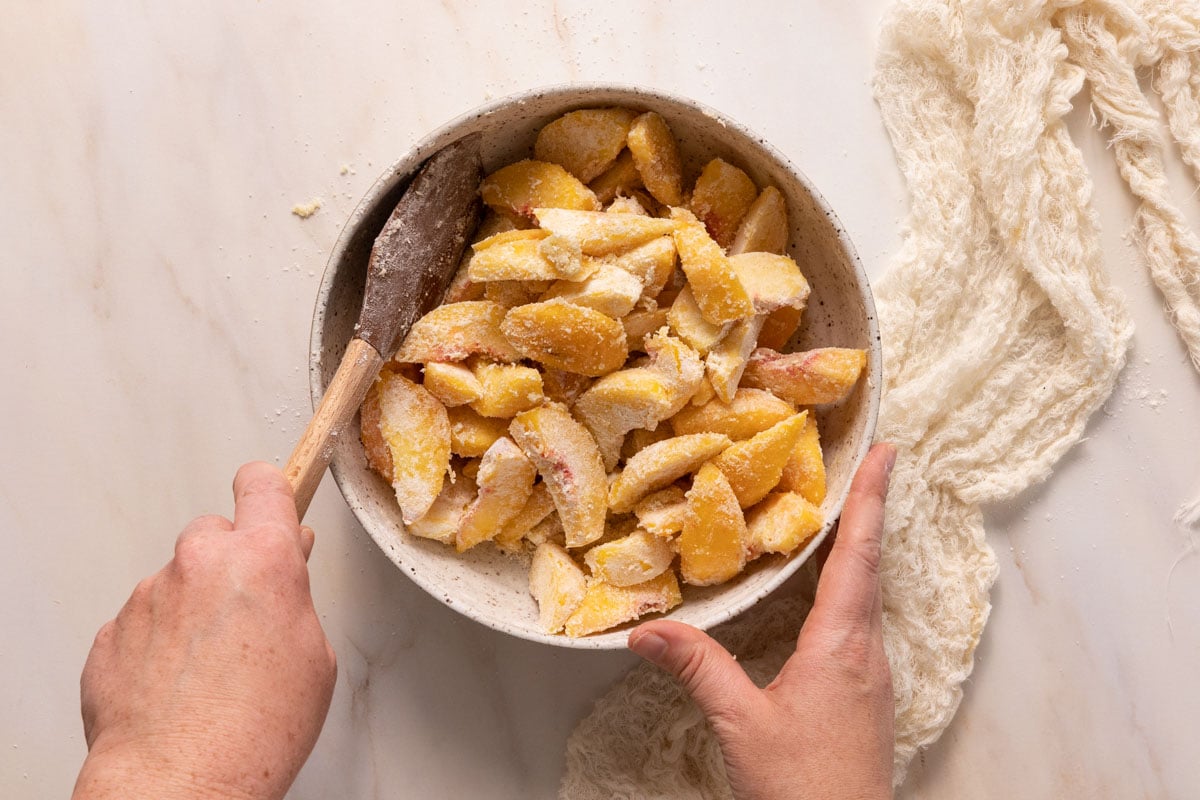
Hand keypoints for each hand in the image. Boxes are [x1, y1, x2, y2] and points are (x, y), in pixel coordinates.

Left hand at [74, 462, 336, 799]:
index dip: (269, 493)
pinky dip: (158, 644)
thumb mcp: (316, 656)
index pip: (262, 485)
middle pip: (215, 533)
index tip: (269, 501)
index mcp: (260, 560)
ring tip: (212, 669)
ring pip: (176, 580)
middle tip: (246, 614)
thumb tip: (282, 580)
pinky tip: (178, 686)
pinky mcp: (112, 632)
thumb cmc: (253, 729)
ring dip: (192, 608)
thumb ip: (294, 599)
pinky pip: (142, 622)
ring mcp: (149, 597)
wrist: (180, 780)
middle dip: (230, 563)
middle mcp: (199, 564)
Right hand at [629, 443, 895, 799]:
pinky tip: (831, 594)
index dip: (871, 500)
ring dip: (861, 549)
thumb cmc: (802, 790)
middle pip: (870, 566)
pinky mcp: (867, 698)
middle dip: (868, 512)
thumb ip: (697, 669)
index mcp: (841, 647)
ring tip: (847, 513)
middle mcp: (867, 653)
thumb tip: (643, 632)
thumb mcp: (740, 724)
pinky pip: (862, 624)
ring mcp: (873, 677)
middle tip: (869, 464)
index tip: (889, 452)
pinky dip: (851, 588)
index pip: (857, 556)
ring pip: (869, 596)